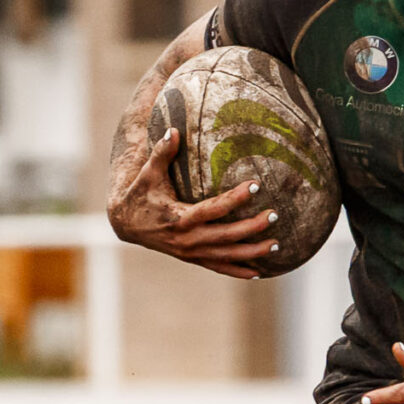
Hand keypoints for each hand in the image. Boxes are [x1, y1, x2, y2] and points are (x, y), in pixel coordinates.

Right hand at [107, 129, 278, 278]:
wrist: (126, 224)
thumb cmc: (140, 193)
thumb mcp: (148, 174)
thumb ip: (161, 153)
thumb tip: (173, 130)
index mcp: (179, 218)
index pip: (214, 208)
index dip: (235, 198)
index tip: (255, 185)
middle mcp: (187, 239)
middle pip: (226, 236)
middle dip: (252, 227)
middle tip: (274, 215)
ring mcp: (190, 252)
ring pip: (226, 255)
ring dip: (252, 252)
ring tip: (277, 245)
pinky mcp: (192, 258)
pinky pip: (218, 267)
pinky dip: (238, 271)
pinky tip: (259, 273)